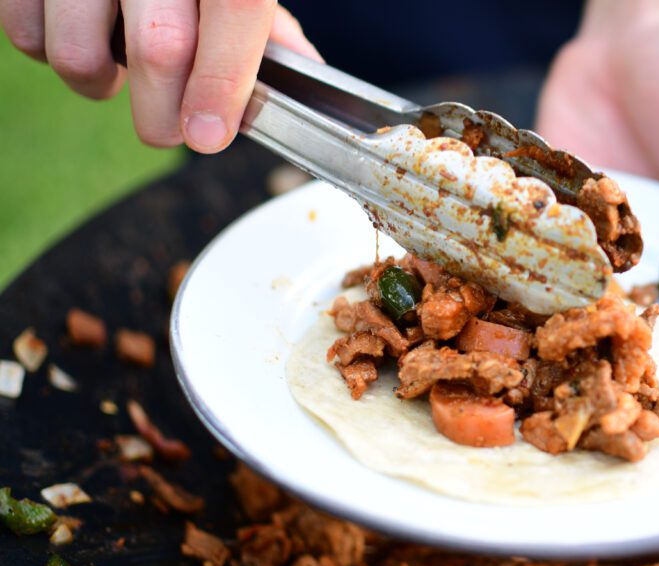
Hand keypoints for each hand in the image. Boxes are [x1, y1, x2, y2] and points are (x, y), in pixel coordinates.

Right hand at [0, 1, 320, 152]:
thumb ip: (265, 22)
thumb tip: (304, 76)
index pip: (235, 12)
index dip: (223, 83)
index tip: (210, 135)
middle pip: (160, 47)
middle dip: (163, 115)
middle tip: (167, 127)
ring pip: (78, 53)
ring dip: (98, 84)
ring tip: (116, 68)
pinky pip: (24, 34)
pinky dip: (50, 53)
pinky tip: (81, 33)